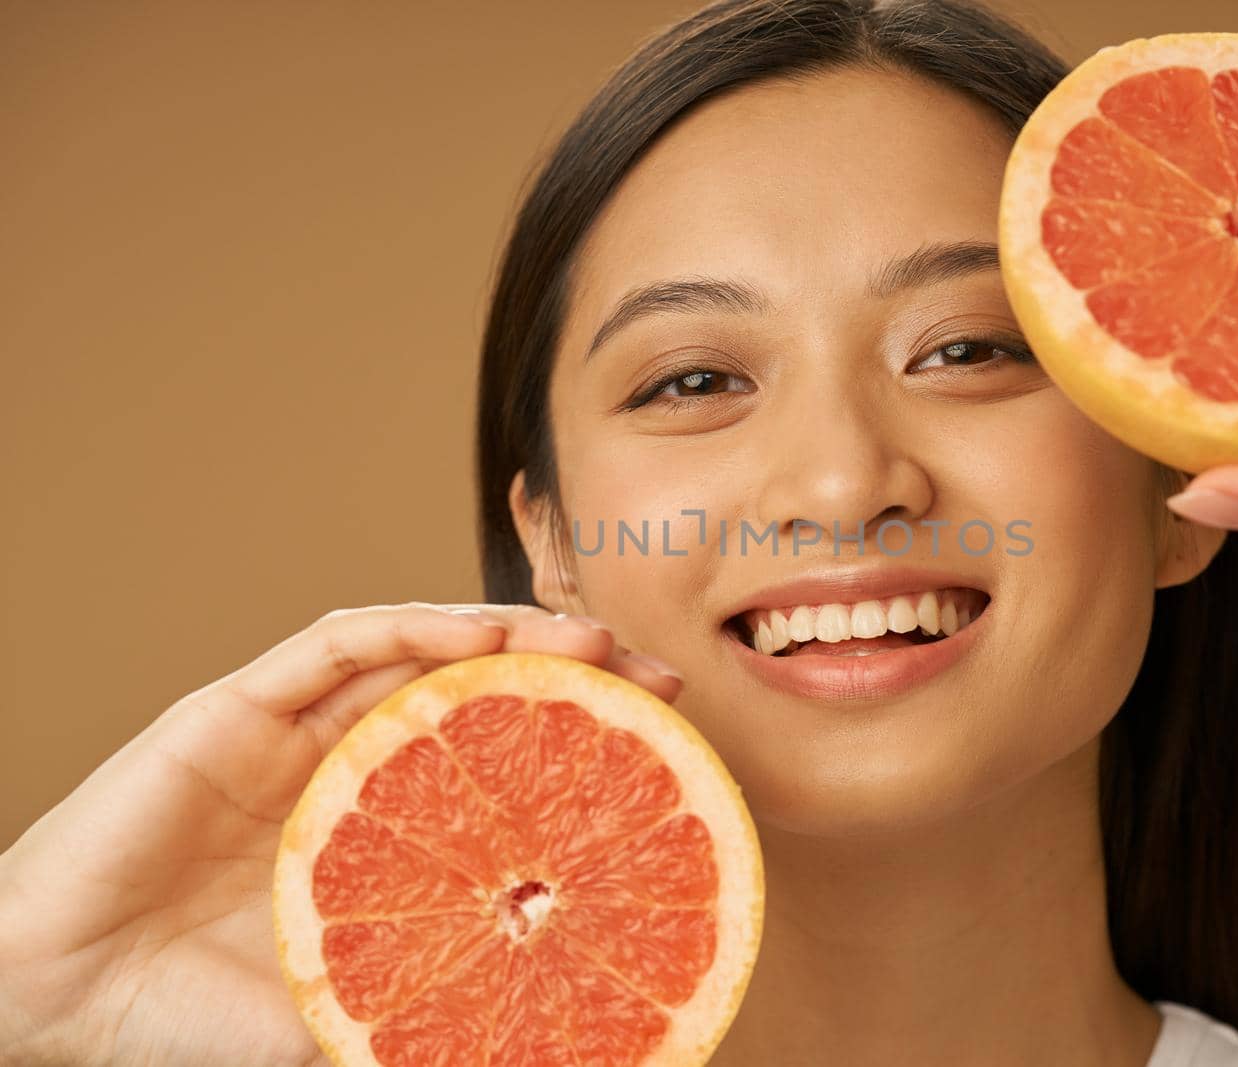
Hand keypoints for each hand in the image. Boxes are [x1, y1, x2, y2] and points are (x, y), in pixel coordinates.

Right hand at [0, 603, 682, 1066]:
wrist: (57, 994)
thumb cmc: (192, 1010)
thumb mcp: (351, 1007)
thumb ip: (435, 1003)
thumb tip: (555, 1042)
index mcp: (384, 824)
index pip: (502, 757)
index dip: (586, 742)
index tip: (669, 747)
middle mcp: (349, 760)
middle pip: (480, 689)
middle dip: (574, 673)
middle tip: (658, 682)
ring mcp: (294, 726)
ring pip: (420, 648)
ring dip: (510, 632)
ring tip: (591, 637)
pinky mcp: (235, 703)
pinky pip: (334, 644)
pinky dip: (412, 627)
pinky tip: (480, 634)